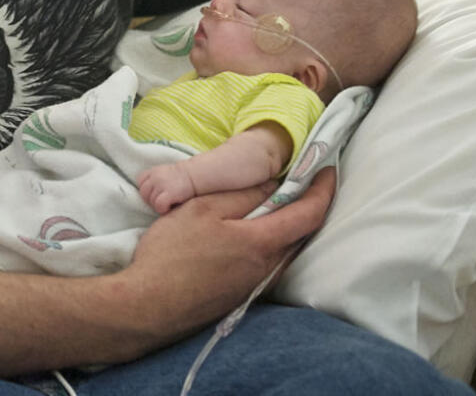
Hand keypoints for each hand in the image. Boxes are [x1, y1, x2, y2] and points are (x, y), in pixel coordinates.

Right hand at [123, 169, 334, 340]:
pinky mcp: (241, 296)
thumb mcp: (202, 209)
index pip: (309, 214)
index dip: (323, 188)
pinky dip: (271, 242)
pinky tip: (249, 233)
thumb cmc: (172, 254)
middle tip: (301, 179)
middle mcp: (268, 269)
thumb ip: (241, 195)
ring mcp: (255, 286)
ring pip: (285, 250)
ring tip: (274, 202)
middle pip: (301, 234)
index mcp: (263, 244)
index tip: (327, 167)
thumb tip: (272, 186)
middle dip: (308, 205)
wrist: (148, 307)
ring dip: (288, 225)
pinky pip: (269, 263)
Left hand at [137, 163, 195, 213]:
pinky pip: (159, 205)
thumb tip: (148, 194)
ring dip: (158, 206)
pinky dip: (163, 209)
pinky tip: (170, 208)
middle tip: (162, 201)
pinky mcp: (169, 193)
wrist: (196, 176)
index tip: (155, 193)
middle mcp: (155, 177)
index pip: (140, 181)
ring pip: (151, 201)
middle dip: (151, 200)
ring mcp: (161, 185)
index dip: (147, 190)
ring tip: (168, 204)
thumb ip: (155, 180)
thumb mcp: (165, 173)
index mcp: (153, 171)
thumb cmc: (182, 178)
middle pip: (143, 193)